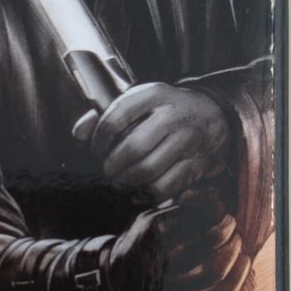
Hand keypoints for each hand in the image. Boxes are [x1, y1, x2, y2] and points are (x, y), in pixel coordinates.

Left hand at [84, 82, 231, 205]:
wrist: (211, 114)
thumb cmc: (162, 110)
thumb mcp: (137, 103)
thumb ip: (103, 115)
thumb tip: (79, 133)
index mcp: (154, 94)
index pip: (116, 117)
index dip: (99, 139)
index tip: (95, 150)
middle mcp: (173, 115)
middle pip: (133, 148)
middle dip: (112, 166)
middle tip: (106, 172)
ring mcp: (188, 140)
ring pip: (149, 170)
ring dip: (127, 182)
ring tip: (118, 183)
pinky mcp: (197, 163)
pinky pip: (167, 186)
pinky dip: (147, 195)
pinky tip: (137, 193)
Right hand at [105, 189, 251, 290]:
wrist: (118, 285)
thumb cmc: (141, 244)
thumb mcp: (150, 217)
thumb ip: (180, 203)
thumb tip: (215, 192)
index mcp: (151, 234)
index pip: (195, 218)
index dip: (215, 211)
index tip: (221, 207)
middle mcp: (158, 263)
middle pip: (209, 244)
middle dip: (226, 230)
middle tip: (231, 223)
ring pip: (215, 273)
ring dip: (234, 253)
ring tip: (237, 241)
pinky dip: (237, 278)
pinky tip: (243, 263)